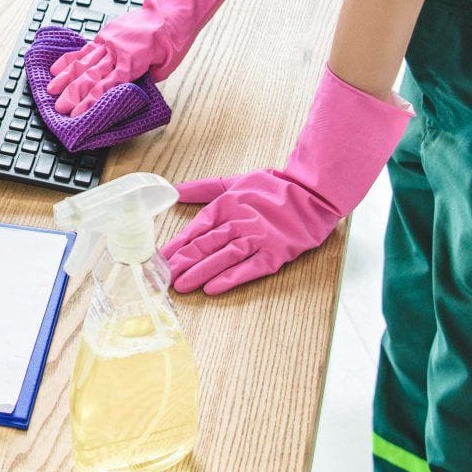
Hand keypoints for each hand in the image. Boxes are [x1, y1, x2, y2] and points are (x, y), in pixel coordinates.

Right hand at [46, 0, 249, 114]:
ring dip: (66, 78)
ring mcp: (108, 42)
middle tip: (58, 107)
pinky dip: (70, 59)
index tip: (76, 114)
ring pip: (83, 62)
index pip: (105, 88)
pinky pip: (85, 49)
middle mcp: (116, 53)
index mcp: (131, 64)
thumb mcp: (164, 68)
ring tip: (51, 90)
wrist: (169, 12)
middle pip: (89, 77)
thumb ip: (143, 80)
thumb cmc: (172, 41)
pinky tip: (58, 68)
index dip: (88, 103)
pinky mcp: (105, 34)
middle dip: (72, 94)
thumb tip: (127, 90)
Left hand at [163, 67, 412, 294]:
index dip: (176, 244)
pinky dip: (230, 279)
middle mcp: (239, 222)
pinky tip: (212, 289)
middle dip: (182, 262)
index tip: (159, 258)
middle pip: (205, 245)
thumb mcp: (234, 181)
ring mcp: (257, 239)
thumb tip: (173, 190)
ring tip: (181, 286)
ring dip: (200, 272)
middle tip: (162, 278)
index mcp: (226, 205)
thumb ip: (203, 188)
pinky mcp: (275, 254)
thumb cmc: (273, 188)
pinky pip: (249, 269)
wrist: (312, 194)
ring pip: (222, 258)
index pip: (195, 229)